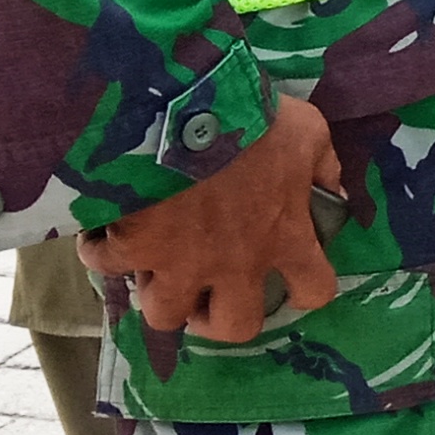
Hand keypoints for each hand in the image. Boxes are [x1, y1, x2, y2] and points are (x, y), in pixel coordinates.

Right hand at [84, 95, 344, 342]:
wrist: (185, 107)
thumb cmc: (253, 119)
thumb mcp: (307, 131)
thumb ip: (323, 165)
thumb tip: (333, 190)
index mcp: (283, 237)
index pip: (314, 291)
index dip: (305, 291)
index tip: (292, 281)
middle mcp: (235, 263)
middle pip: (233, 327)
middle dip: (219, 317)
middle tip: (208, 294)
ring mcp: (180, 262)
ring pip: (165, 315)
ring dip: (160, 295)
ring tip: (155, 271)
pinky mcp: (131, 248)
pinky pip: (105, 269)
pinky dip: (101, 253)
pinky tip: (103, 234)